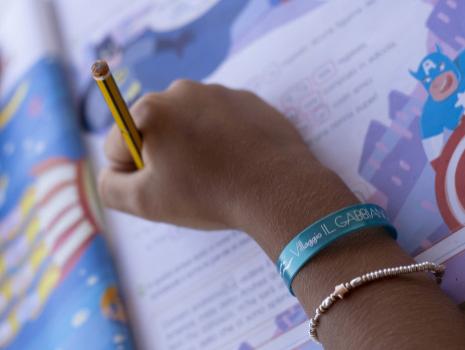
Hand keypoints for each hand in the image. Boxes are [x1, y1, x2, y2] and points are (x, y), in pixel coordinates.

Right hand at [99, 80, 330, 235]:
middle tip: (191, 180)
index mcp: (151, 111)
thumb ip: (110, 186)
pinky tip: (236, 159)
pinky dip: (221, 139)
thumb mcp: (146, 202)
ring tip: (216, 171)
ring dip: (192, 146)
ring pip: (188, 125)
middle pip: (153, 131)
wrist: (278, 189)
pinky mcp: (246, 100)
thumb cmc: (209, 195)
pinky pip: (219, 121)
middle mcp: (181, 91)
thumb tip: (110, 172)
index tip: (162, 187)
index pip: (117, 146)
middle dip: (163, 156)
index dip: (133, 174)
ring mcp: (218, 92)